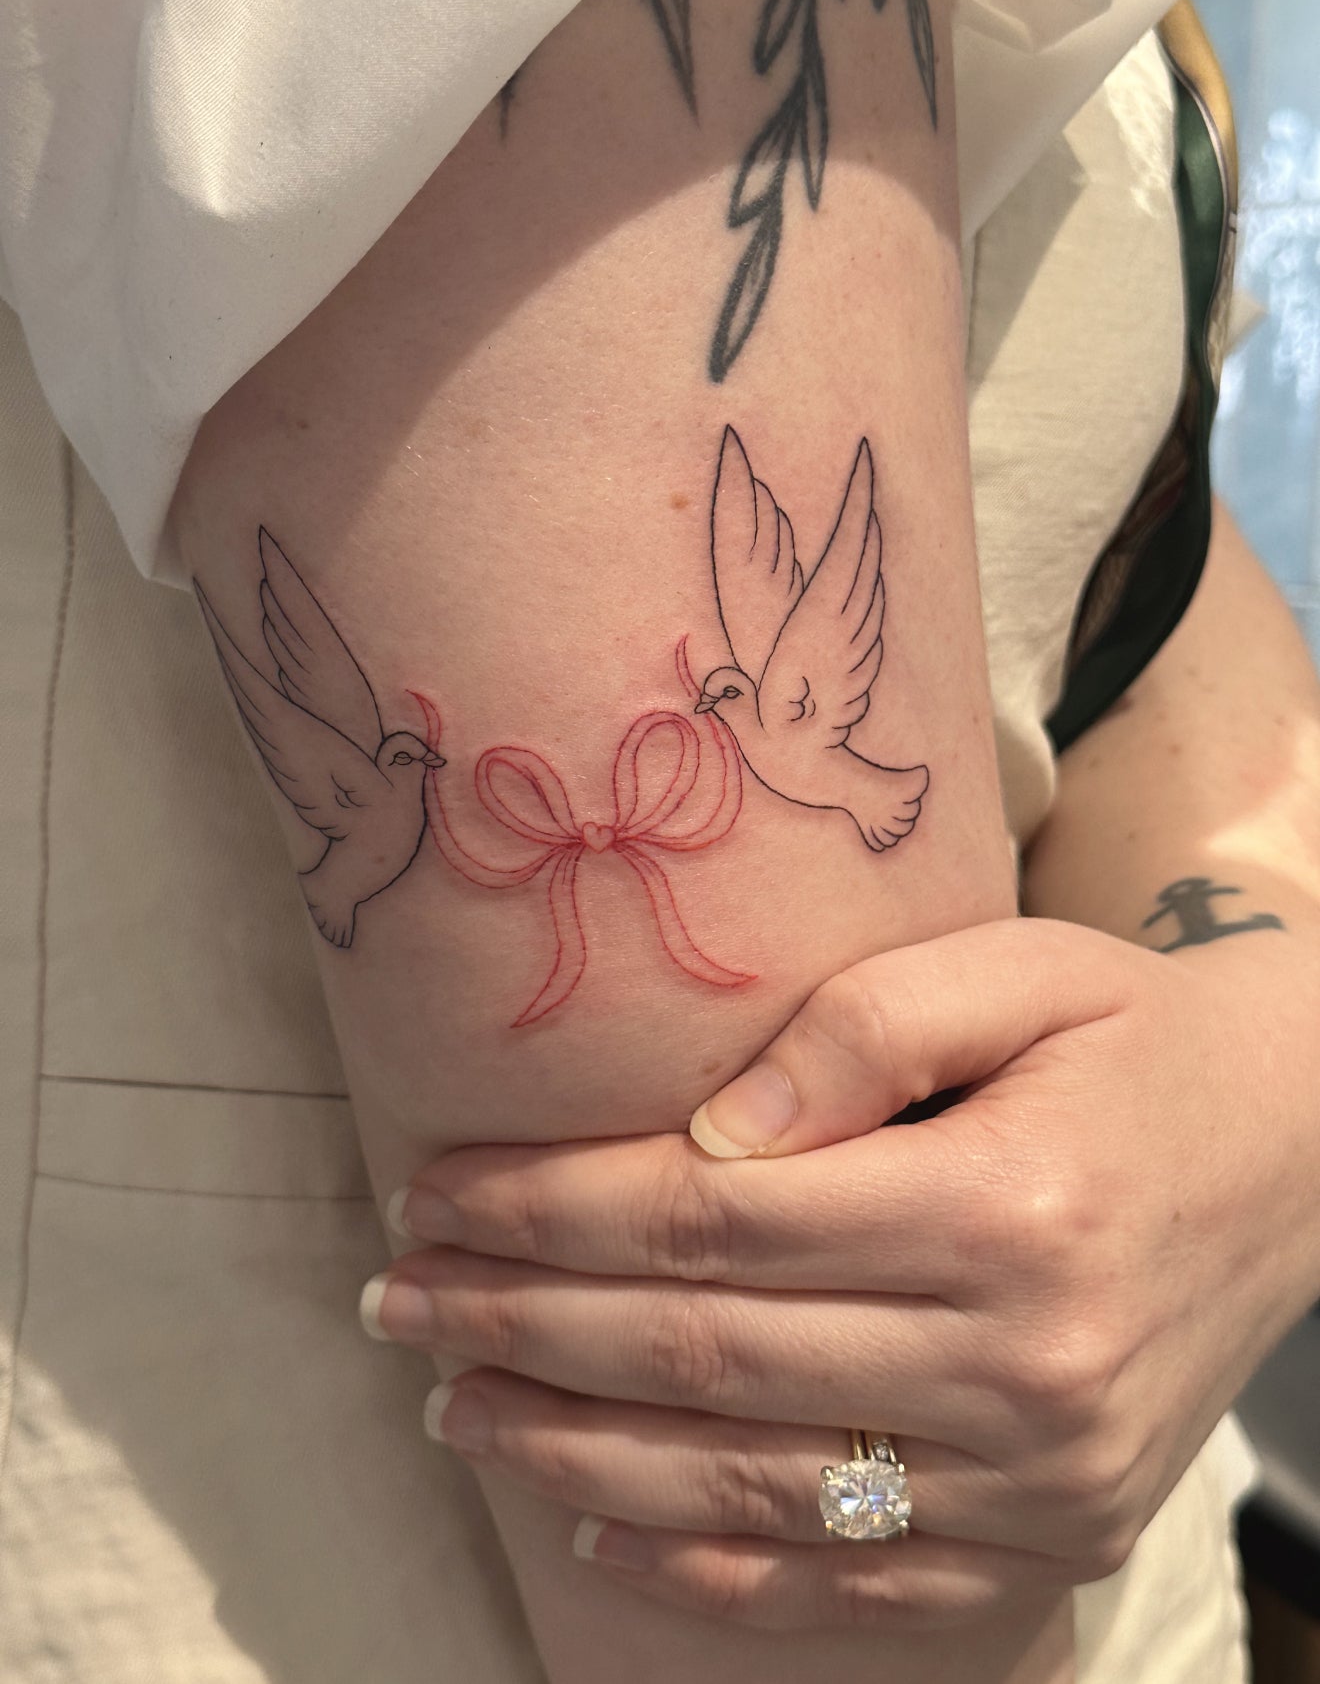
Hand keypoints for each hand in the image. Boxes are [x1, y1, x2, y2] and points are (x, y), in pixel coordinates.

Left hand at [362, 918, 1319, 1630]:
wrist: (1298, 1153)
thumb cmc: (1134, 1038)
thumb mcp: (1021, 969)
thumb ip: (868, 1028)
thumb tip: (713, 1129)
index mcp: (1009, 1207)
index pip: (713, 1223)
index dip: (553, 1212)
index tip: (436, 1192)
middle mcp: (1030, 1365)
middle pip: (706, 1356)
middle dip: (523, 1325)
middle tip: (397, 1295)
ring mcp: (1048, 1479)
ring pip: (750, 1485)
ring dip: (574, 1447)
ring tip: (453, 1399)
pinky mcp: (1060, 1541)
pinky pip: (851, 1585)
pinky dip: (705, 1568)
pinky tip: (591, 1525)